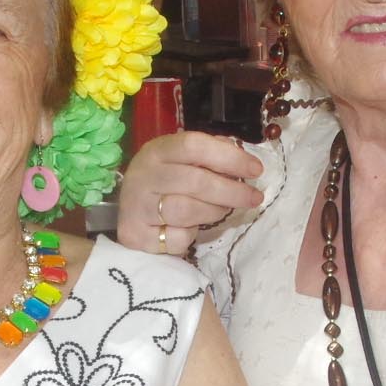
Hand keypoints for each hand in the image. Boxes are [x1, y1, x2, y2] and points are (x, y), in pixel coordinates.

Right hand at [125, 129, 266, 255]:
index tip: (255, 169)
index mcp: (157, 151)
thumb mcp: (182, 161)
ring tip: (223, 210)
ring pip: (187, 210)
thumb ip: (210, 156)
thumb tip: (244, 161)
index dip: (229, 157)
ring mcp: (136, 206)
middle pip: (194, 181)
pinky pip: (175, 238)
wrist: (129, 211)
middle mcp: (143, 175)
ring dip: (213, 212)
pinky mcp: (135, 235)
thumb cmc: (164, 183)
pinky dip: (189, 236)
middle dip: (231, 191)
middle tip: (254, 197)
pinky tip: (188, 229)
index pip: (194, 146)